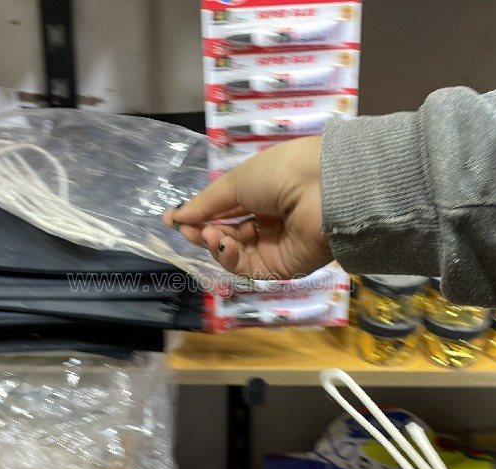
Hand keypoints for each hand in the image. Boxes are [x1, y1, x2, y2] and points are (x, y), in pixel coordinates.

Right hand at [163, 136, 332, 278]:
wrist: (321, 190)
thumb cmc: (280, 174)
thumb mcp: (236, 181)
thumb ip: (206, 204)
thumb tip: (176, 216)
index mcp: (262, 195)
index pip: (225, 212)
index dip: (200, 216)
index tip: (174, 220)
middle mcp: (269, 221)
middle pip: (226, 234)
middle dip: (203, 232)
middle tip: (188, 229)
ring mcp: (275, 246)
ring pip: (233, 253)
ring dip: (215, 244)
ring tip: (208, 234)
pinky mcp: (281, 268)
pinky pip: (248, 268)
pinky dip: (230, 258)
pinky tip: (224, 245)